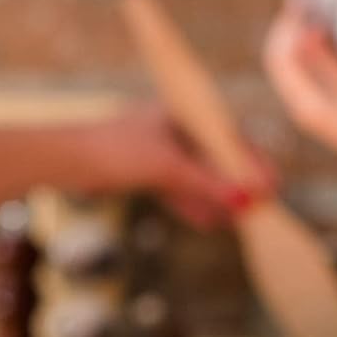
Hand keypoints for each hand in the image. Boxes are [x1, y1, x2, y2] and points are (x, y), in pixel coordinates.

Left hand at [81, 105, 276, 228]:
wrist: (65, 161)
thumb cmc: (114, 151)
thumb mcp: (167, 168)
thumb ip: (206, 184)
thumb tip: (245, 200)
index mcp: (182, 114)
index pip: (229, 137)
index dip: (252, 162)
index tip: (271, 186)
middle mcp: (173, 128)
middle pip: (215, 158)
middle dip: (237, 184)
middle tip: (260, 208)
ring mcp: (158, 150)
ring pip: (196, 176)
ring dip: (215, 198)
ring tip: (237, 220)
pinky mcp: (144, 171)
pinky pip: (176, 188)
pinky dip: (191, 203)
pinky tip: (207, 222)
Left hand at [263, 6, 336, 188]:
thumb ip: (329, 61)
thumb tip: (305, 31)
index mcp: (306, 103)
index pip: (281, 57)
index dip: (287, 25)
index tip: (301, 0)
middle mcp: (299, 106)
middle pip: (278, 60)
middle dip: (286, 28)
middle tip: (301, 0)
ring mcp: (305, 108)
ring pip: (286, 66)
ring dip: (293, 38)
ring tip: (308, 11)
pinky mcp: (316, 108)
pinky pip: (300, 74)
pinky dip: (304, 52)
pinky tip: (320, 36)